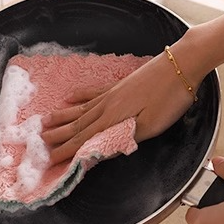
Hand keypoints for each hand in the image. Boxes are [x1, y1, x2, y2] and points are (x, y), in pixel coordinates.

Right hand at [42, 0, 223, 164]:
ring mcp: (113, 92)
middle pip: (78, 123)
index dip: (67, 150)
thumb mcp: (151, 125)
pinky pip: (93, 92)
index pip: (85, 138)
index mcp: (114, 117)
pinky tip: (71, 97)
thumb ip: (124, 137)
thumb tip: (100, 149)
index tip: (51, 159)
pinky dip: (79, 96)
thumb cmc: (171, 97)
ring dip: (64, 116)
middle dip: (59, 134)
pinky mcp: (121, 84)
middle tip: (40, 142)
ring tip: (46, 121)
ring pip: (82, 108)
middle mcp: (108, 104)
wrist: (182, 64)